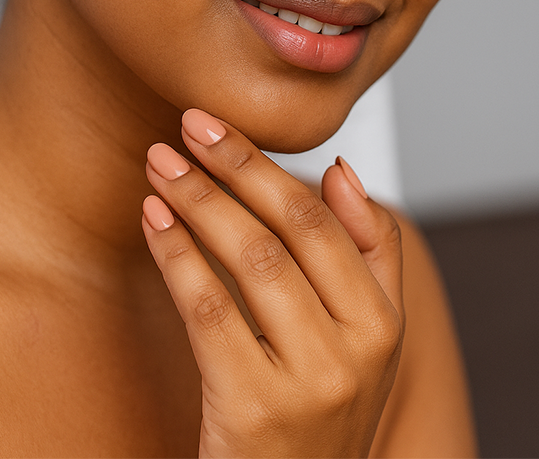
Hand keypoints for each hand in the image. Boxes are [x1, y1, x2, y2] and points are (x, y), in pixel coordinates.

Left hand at [142, 108, 404, 458]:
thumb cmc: (318, 413)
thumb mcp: (365, 342)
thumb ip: (368, 255)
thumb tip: (341, 170)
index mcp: (385, 321)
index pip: (324, 219)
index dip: (266, 164)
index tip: (219, 126)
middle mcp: (360, 349)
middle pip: (290, 229)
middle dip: (233, 166)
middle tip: (186, 125)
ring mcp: (311, 382)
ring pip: (251, 260)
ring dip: (199, 200)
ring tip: (160, 164)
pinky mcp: (255, 411)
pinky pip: (209, 311)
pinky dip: (178, 254)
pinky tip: (152, 219)